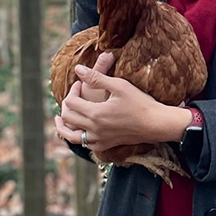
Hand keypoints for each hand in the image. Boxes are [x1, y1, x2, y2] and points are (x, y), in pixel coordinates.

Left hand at [55, 63, 190, 155]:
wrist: (155, 124)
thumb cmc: (140, 102)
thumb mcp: (119, 85)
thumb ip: (96, 77)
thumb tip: (78, 69)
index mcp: (95, 113)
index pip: (71, 102)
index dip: (72, 90)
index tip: (80, 83)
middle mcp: (94, 129)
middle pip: (68, 118)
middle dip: (66, 105)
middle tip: (74, 96)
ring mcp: (99, 139)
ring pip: (72, 136)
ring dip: (64, 126)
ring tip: (60, 119)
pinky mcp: (106, 145)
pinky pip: (85, 145)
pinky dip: (78, 137)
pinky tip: (80, 130)